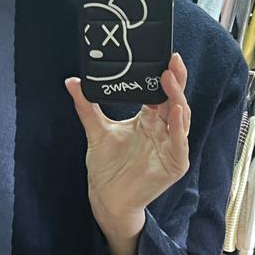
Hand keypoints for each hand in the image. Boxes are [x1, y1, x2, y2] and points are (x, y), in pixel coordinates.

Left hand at [65, 53, 190, 243]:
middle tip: (170, 62)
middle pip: (174, 100)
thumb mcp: (96, 132)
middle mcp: (163, 130)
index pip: (160, 92)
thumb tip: (72, 82)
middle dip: (175, 81)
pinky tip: (173, 113)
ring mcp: (171, 147)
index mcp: (149, 120)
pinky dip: (178, 128)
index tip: (161, 55)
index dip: (163, 75)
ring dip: (177, 99)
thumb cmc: (106, 168)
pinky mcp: (174, 164)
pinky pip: (180, 143)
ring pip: (181, 118)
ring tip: (171, 82)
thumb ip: (87, 107)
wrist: (106, 199)